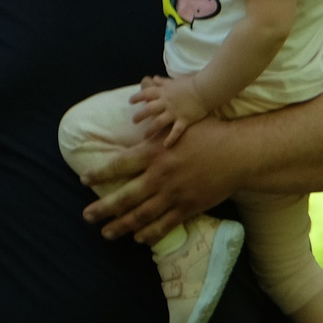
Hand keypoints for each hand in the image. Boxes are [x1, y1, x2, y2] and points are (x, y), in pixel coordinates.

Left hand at [79, 115, 243, 243]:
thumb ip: (158, 115)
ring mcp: (173, 194)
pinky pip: (164, 225)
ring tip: (106, 233)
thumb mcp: (180, 121)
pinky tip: (138, 238)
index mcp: (154, 153)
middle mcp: (159, 176)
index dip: (99, 174)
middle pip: (124, 196)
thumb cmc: (209, 133)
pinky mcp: (187, 207)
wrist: (238, 153)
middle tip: (87, 217)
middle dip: (102, 209)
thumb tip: (144, 84)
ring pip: (141, 215)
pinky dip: (149, 233)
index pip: (118, 165)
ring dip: (121, 226)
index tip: (85, 180)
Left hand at [134, 74, 211, 145]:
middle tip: (134, 121)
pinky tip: (165, 145)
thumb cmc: (191, 83)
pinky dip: (170, 138)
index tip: (130, 101)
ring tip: (144, 136)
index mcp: (164, 92)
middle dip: (140, 115)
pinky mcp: (184, 120)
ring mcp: (175, 112)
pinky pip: (176, 131)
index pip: (146, 93)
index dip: (137, 97)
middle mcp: (166, 102)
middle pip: (149, 109)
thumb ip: (163, 82)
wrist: (205, 89)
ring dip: (150, 129)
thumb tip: (153, 79)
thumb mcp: (174, 81)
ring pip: (158, 122)